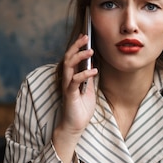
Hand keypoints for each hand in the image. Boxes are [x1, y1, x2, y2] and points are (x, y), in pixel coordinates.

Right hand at [53, 34, 97, 162]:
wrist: (75, 126)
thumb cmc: (81, 108)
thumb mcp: (89, 89)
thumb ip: (89, 77)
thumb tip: (95, 64)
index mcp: (71, 76)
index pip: (72, 57)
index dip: (77, 46)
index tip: (85, 35)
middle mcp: (67, 79)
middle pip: (69, 57)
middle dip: (77, 46)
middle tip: (86, 37)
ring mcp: (67, 86)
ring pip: (69, 66)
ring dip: (79, 56)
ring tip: (90, 50)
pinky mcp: (69, 94)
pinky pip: (74, 80)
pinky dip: (84, 74)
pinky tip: (94, 70)